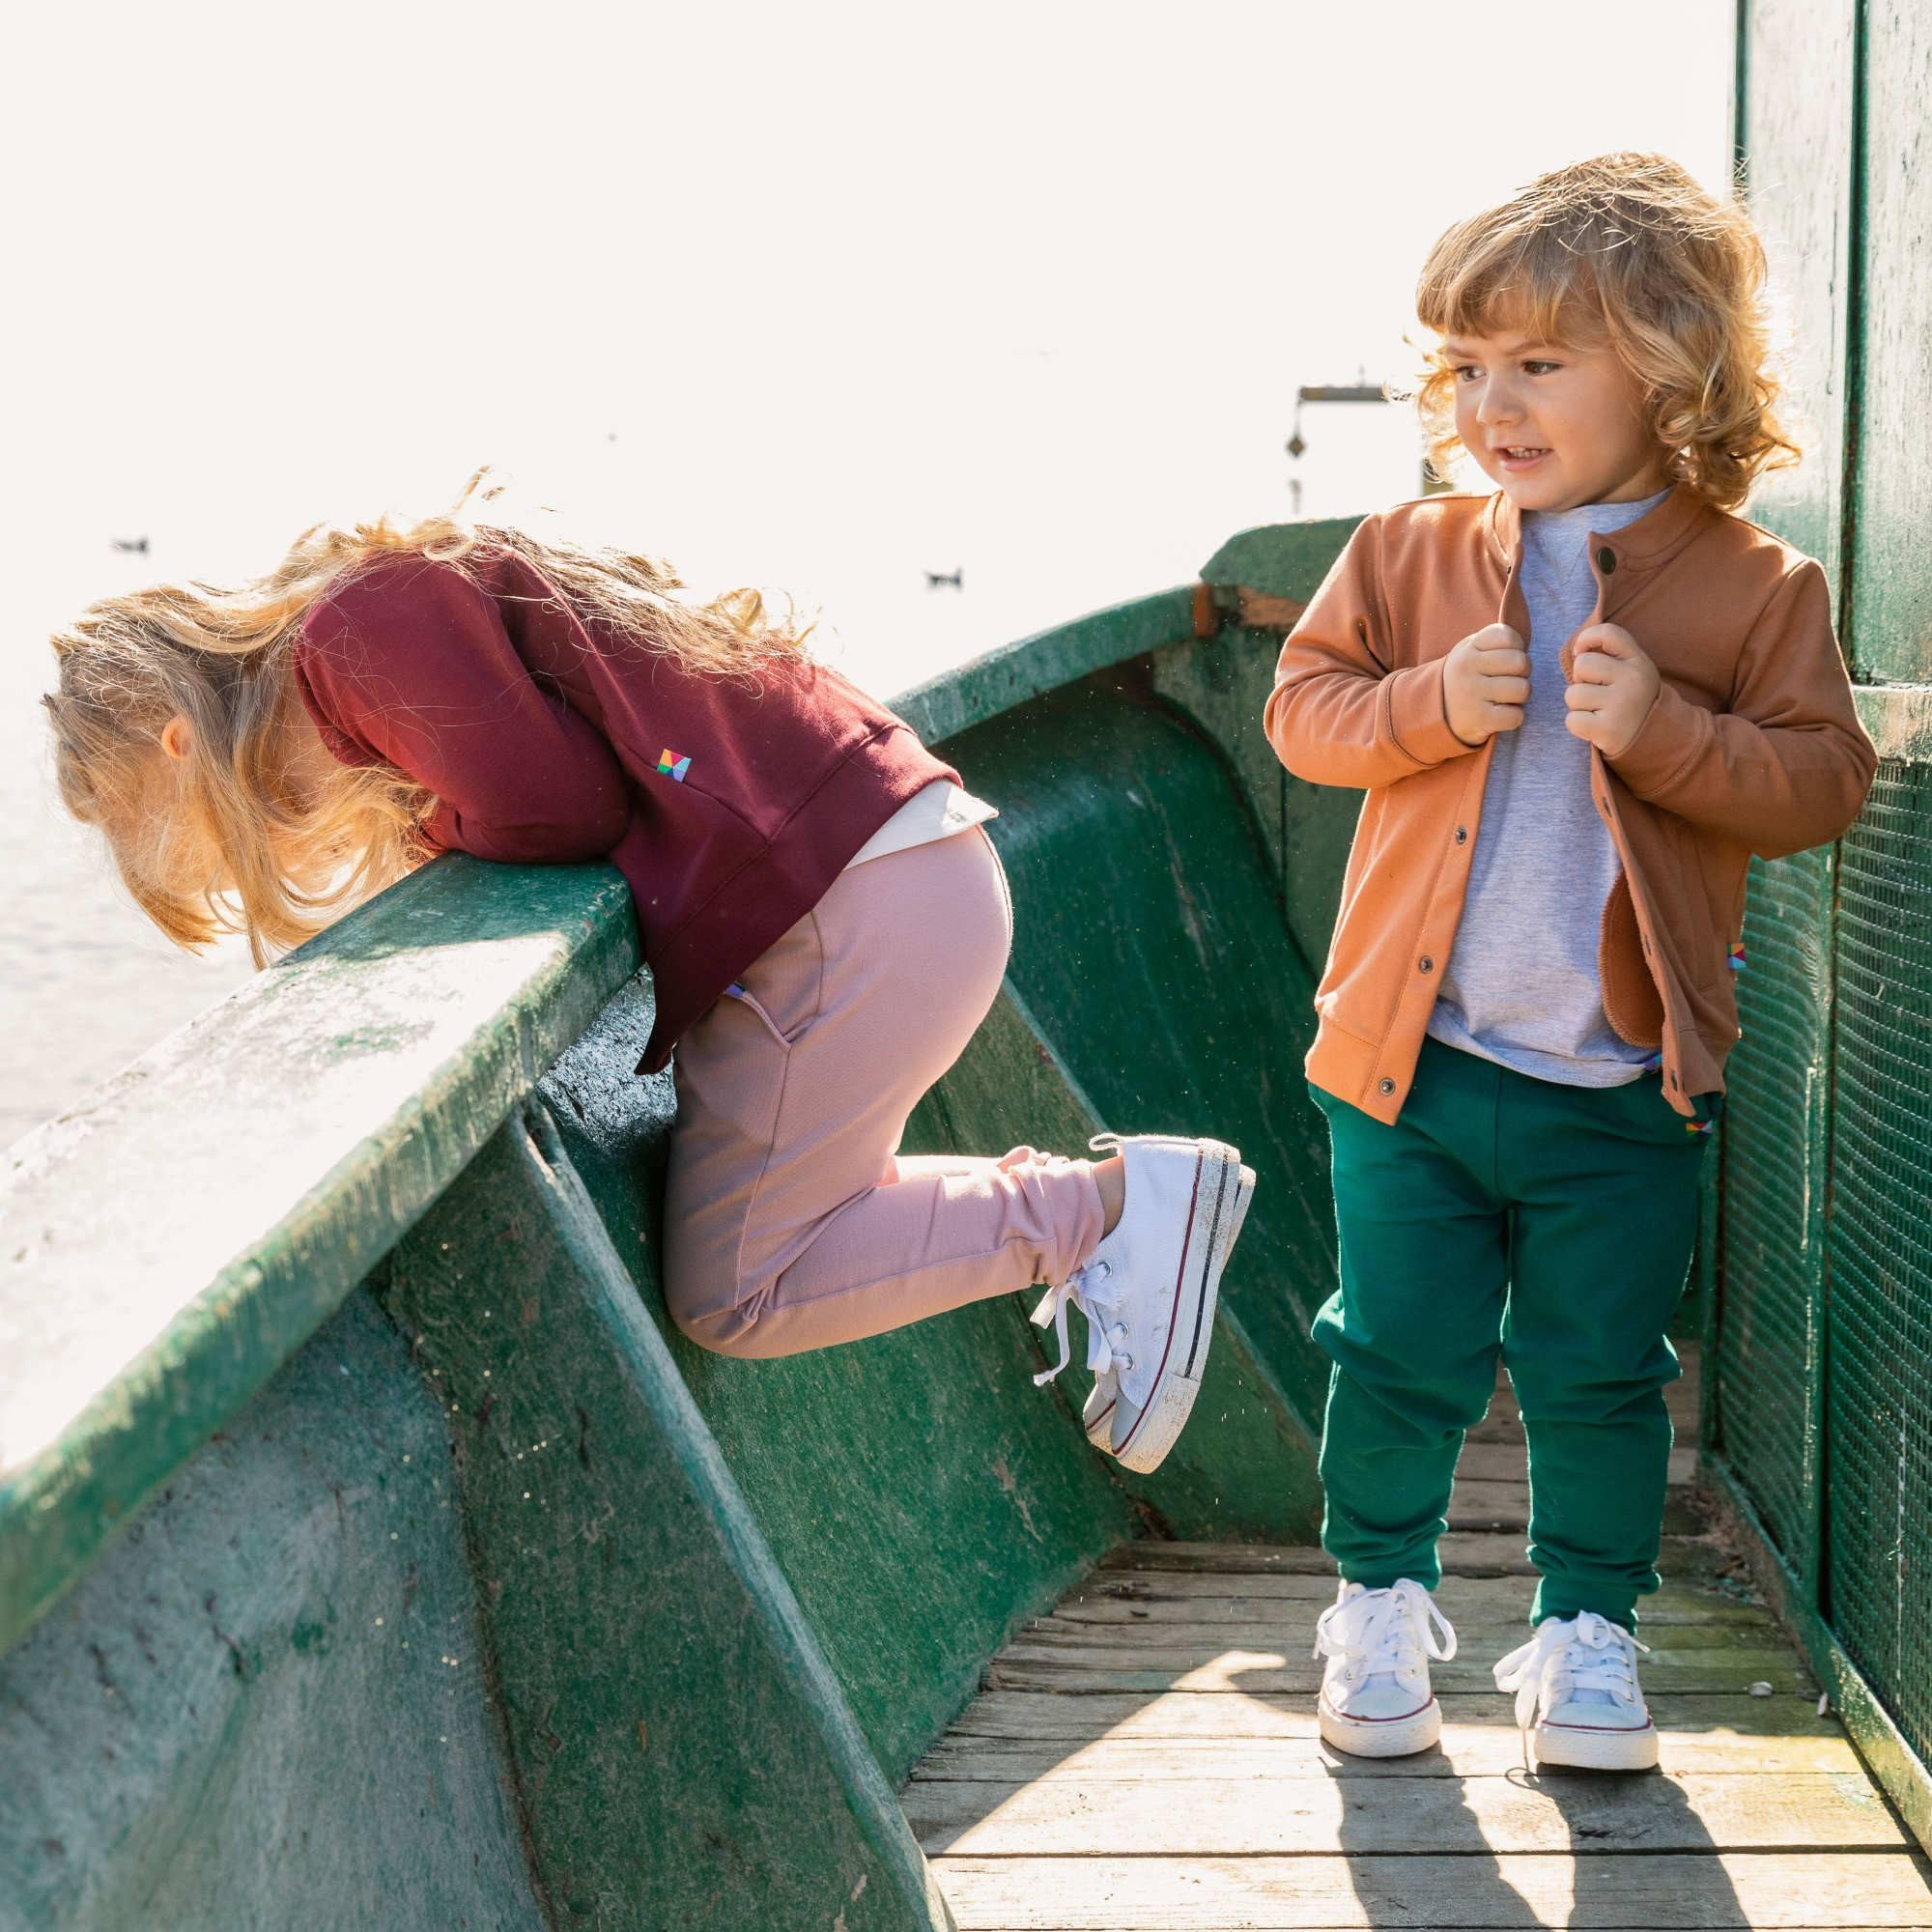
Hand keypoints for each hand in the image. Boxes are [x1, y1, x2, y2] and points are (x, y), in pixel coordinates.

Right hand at [1442, 623, 1530, 746]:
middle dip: (1523, 673)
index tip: (1505, 660)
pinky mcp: (1479, 718)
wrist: (1437, 712)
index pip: (1509, 637)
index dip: (1517, 649)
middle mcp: (1467, 667)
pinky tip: (1500, 715)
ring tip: (1506, 698)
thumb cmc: (1468, 677)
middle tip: (1510, 680)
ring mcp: (1471, 693)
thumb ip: (1498, 640)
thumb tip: (1526, 649)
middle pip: (1520, 662)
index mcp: (1469, 647)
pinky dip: (1514, 718)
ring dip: (1521, 697)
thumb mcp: (1473, 650)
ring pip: (1522, 689)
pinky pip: (1516, 716)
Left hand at [1565, 623, 1660, 758]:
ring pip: (1572, 694)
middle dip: (1581, 680)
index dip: (1587, 638)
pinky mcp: (1608, 729)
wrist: (1655, 740)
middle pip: (1582, 664)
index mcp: (1639, 661)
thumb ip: (1610, 653)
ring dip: (1578, 705)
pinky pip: (1571, 720)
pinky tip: (1596, 726)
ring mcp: (1622, 705)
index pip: (1608, 632)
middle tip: (1597, 694)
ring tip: (1598, 711)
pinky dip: (1577, 725)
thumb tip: (1578, 648)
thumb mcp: (1632, 671)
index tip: (1581, 652)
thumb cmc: (1631, 700)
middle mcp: (1633, 680)